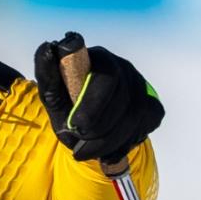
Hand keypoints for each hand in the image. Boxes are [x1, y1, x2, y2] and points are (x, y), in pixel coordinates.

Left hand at [33, 37, 163, 162]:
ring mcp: (142, 87)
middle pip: (123, 99)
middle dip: (99, 127)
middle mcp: (125, 68)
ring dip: (108, 142)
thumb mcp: (53, 95)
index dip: (93, 102)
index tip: (76, 125)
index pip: (106, 75)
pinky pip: (143, 128)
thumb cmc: (68, 105)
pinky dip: (122, 145)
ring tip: (86, 151)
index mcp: (100, 59)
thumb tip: (47, 47)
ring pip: (134, 117)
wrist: (86, 127)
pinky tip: (106, 151)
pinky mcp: (153, 107)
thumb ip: (48, 75)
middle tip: (79, 144)